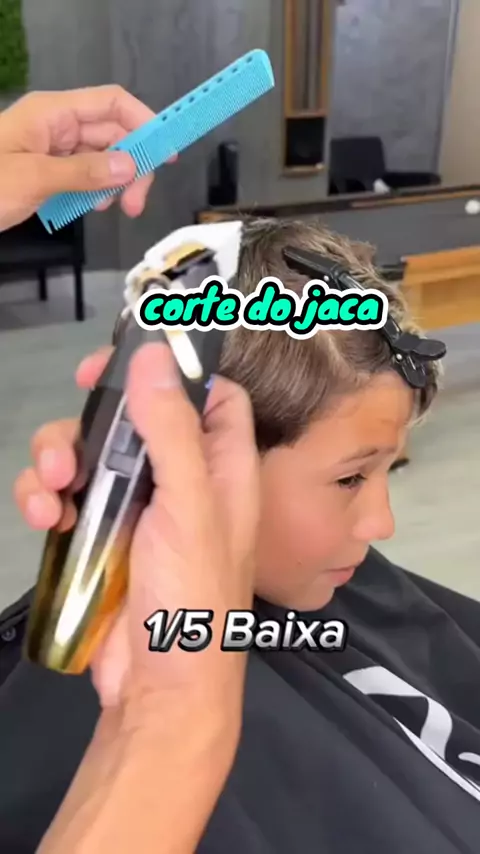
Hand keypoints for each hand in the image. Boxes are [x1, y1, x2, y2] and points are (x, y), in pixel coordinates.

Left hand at [0, 86, 175, 231]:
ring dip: (116, 183)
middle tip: (135, 204)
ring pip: (102, 159)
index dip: (144, 122)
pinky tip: (93, 207)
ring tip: (115, 209)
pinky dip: (96, 191)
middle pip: (113, 135)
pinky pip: (85, 176)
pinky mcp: (49, 173)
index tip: (165, 152)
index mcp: (53, 114)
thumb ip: (85, 172)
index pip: (112, 104)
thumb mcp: (34, 179)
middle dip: (132, 166)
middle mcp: (57, 126)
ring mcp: (53, 150)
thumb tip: (130, 165)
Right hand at [14, 342, 258, 728]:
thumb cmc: (193, 595)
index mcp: (221, 468)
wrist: (160, 688)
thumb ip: (172, 431)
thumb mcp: (190, 507)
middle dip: (101, 409)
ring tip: (52, 485)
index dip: (180, 370)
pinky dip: (47, 497)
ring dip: (62, 455)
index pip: (215, 397)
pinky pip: (67, 496)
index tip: (137, 357)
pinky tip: (43, 517)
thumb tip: (154, 355)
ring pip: (92, 453)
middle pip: (138, 416)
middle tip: (75, 396)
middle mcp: (181, 480)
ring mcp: (135, 509)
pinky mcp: (98, 536)